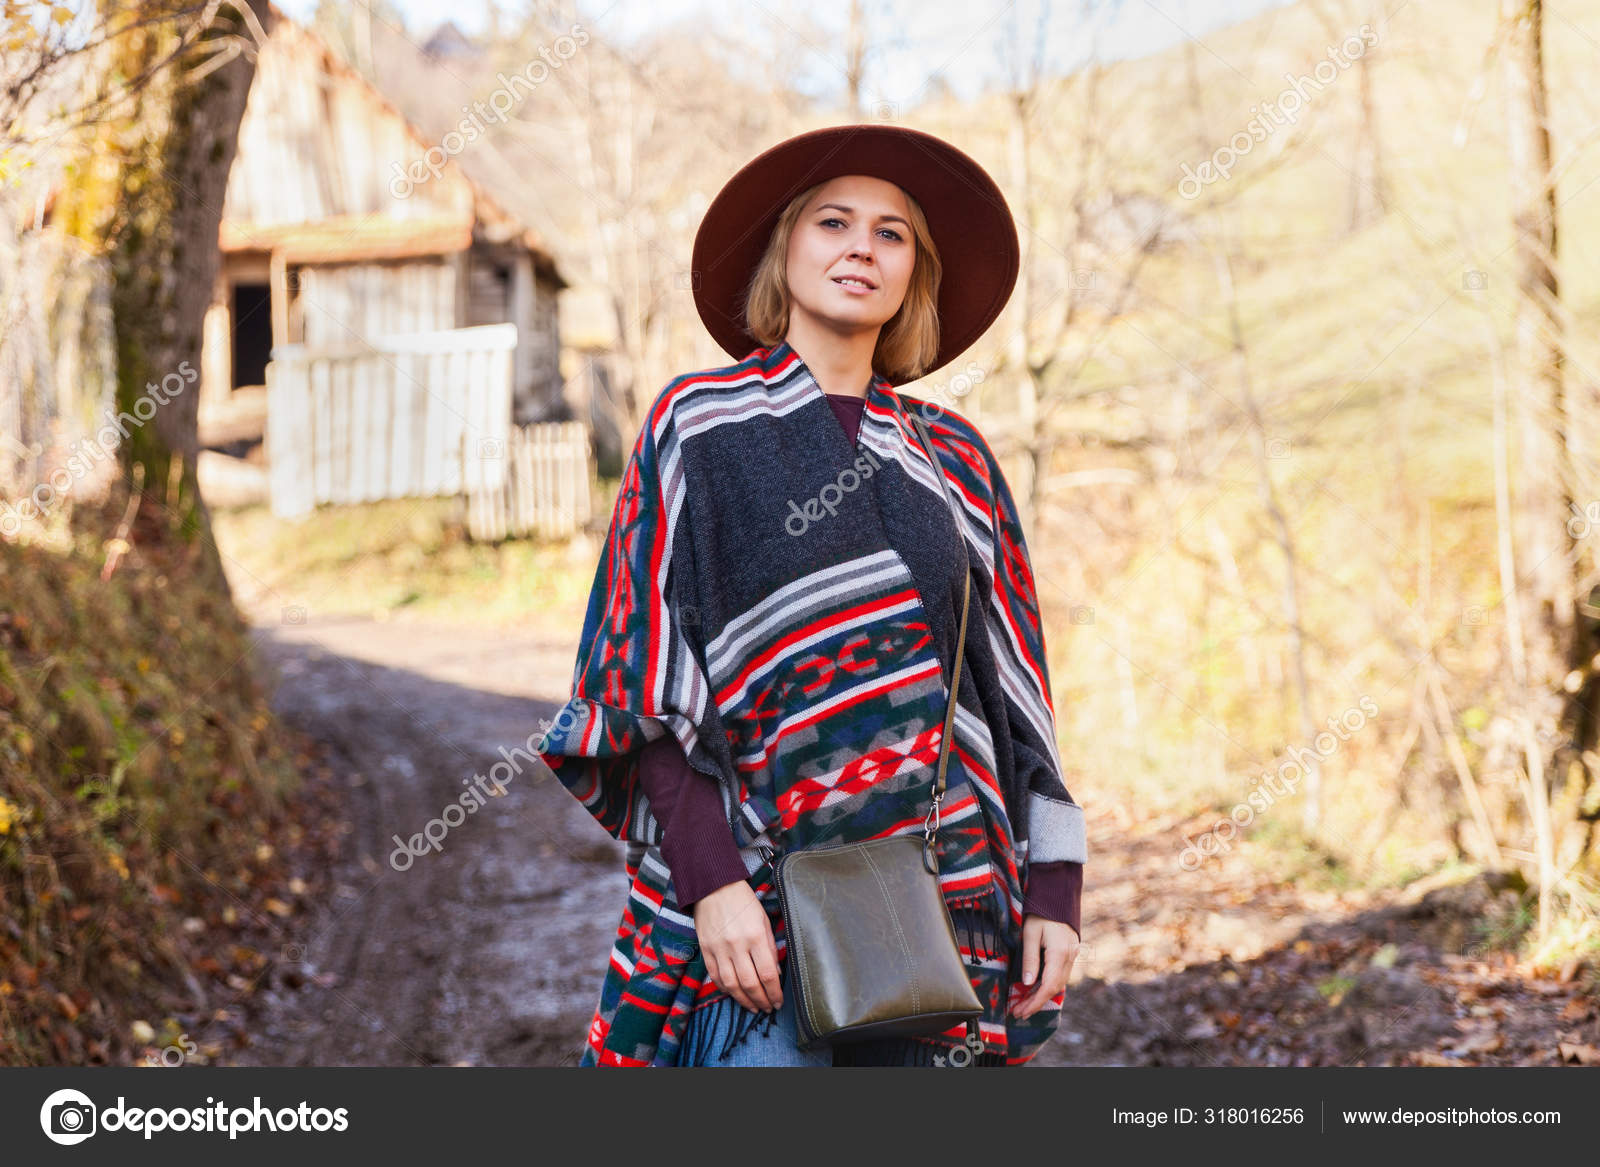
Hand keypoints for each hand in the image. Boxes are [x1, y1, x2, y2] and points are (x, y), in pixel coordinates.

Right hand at [691, 878, 782, 1012]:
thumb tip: (776, 974)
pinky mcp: (705, 949)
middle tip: (768, 1008)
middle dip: (761, 1000)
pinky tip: (734, 994)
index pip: (768, 974)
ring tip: (753, 1007)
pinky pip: (715, 976)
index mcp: (755, 936)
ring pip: (732, 985)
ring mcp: (719, 949)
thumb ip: (771, 947)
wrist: (713, 886)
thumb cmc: (743, 901)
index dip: (774, 993)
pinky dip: (725, 989)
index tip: (779, 1001)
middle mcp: (737, 945)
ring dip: (743, 1000)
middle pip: (750, 983)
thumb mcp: (764, 920)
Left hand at [1010, 914, 1078, 1019]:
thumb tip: (1027, 984)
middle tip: (1018, 1012)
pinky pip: (1060, 975)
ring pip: (1058, 983)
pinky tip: (1035, 990)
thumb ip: (1030, 959)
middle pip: (1054, 988)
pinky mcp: (1070, 952)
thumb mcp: (1030, 933)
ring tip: (1024, 1004)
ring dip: (1042, 995)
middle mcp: (1070, 957)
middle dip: (1036, 1002)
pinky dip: (1048, 985)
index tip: (1021, 1011)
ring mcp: (1072, 955)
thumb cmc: (1040, 912)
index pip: (1049, 986)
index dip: (1035, 1002)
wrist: (1057, 895)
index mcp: (1060, 953)